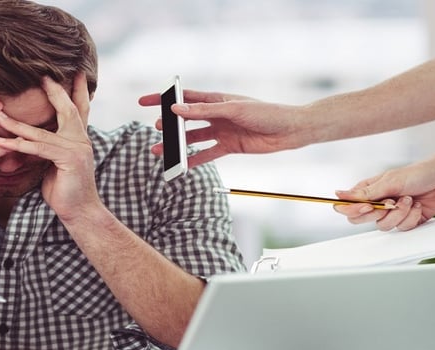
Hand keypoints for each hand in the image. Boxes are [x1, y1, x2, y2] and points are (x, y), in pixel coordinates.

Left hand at [0, 74, 98, 221]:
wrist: (80, 212)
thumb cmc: (65, 189)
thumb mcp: (56, 163)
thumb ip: (47, 147)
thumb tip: (30, 137)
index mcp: (79, 138)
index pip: (78, 108)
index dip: (76, 90)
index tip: (73, 72)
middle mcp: (81, 139)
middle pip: (67, 108)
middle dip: (55, 91)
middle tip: (42, 74)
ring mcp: (77, 149)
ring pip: (41, 131)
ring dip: (15, 123)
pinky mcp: (68, 160)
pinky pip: (38, 149)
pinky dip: (17, 145)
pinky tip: (1, 141)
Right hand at [137, 90, 309, 166]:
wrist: (289, 131)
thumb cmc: (266, 113)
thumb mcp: (233, 110)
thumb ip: (204, 111)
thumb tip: (176, 109)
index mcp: (216, 100)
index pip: (184, 98)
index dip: (163, 98)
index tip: (144, 101)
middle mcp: (216, 115)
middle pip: (185, 120)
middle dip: (168, 125)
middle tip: (156, 129)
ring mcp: (221, 131)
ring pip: (192, 139)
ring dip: (177, 145)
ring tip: (160, 152)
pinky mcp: (228, 147)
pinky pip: (206, 154)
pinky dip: (194, 160)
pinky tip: (181, 165)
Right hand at [332, 160, 434, 230]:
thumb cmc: (418, 173)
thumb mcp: (389, 182)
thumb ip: (365, 193)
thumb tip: (338, 195)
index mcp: (368, 190)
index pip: (347, 206)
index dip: (353, 210)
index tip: (368, 205)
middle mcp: (377, 202)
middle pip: (361, 219)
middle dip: (377, 213)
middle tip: (389, 203)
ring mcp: (391, 213)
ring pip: (383, 226)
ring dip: (399, 213)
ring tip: (409, 199)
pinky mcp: (406, 220)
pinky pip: (401, 228)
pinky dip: (411, 217)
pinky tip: (417, 205)